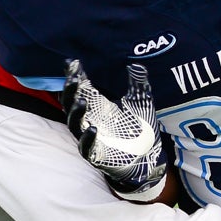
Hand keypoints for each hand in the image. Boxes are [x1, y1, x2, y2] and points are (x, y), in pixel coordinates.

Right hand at [65, 65, 168, 203]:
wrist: (151, 157)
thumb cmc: (142, 129)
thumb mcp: (142, 102)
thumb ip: (138, 83)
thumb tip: (136, 63)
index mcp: (98, 106)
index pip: (80, 88)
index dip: (74, 76)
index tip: (72, 63)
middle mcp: (90, 120)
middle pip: (70, 104)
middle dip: (69, 91)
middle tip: (73, 78)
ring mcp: (91, 138)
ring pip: (74, 125)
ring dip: (75, 113)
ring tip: (81, 101)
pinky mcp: (96, 155)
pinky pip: (86, 147)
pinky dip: (87, 138)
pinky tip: (93, 129)